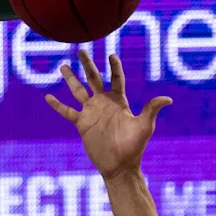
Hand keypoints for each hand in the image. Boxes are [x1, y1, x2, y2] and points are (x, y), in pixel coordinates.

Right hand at [45, 51, 170, 181]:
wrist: (120, 165)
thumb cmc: (134, 146)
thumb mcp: (145, 126)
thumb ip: (152, 109)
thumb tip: (168, 99)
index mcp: (119, 102)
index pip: (116, 79)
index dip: (114, 67)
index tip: (111, 55)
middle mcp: (104, 104)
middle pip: (93, 78)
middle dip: (87, 64)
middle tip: (80, 50)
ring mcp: (91, 112)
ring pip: (78, 91)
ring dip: (70, 79)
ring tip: (63, 66)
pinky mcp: (82, 124)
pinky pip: (67, 111)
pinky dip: (57, 105)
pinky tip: (47, 97)